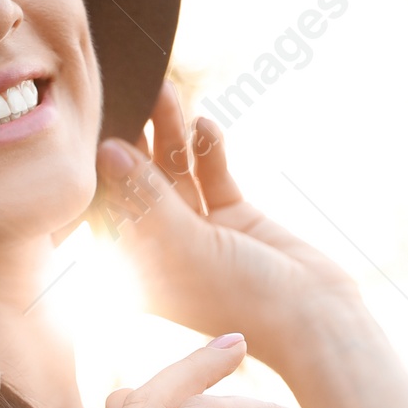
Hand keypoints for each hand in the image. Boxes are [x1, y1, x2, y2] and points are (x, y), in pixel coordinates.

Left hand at [95, 78, 365, 374]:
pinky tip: (204, 124)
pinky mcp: (233, 217)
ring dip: (171, 135)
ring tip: (164, 90)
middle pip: (140, 185)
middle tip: (130, 91)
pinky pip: (211, 176)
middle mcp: (162, 250)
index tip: (93, 120)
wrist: (313, 318)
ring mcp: (199, 232)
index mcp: (136, 270)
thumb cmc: (240, 297)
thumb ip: (146, 195)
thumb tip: (107, 149)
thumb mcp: (184, 245)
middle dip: (137, 139)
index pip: (106, 209)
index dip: (101, 167)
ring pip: (176, 175)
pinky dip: (208, 151)